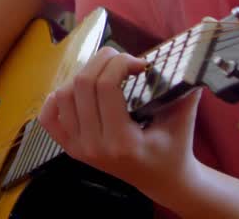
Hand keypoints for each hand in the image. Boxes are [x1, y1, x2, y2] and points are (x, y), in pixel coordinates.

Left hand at [38, 46, 201, 198]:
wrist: (162, 180)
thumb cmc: (174, 149)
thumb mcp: (182, 121)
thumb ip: (183, 91)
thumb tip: (190, 59)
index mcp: (122, 141)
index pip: (105, 85)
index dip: (120, 62)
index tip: (139, 62)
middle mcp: (94, 146)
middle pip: (81, 84)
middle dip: (102, 60)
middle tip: (121, 58)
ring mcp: (78, 149)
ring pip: (63, 95)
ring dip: (82, 75)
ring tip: (105, 73)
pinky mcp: (71, 148)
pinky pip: (48, 118)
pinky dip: (56, 99)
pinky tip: (76, 90)